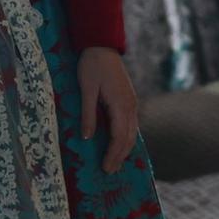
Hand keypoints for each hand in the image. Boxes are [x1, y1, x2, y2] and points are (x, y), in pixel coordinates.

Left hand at [77, 46, 139, 173]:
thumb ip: (88, 114)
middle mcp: (130, 106)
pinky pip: (131, 124)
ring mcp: (132, 102)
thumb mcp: (86, 90)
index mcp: (120, 104)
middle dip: (120, 156)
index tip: (105, 168)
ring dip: (124, 149)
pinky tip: (120, 144)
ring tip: (115, 162)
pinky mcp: (129, 100)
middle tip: (109, 172)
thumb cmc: (91, 66)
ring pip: (132, 132)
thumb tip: (88, 137)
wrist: (102, 47)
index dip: (113, 154)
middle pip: (128, 137)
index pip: (119, 136)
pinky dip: (126, 138)